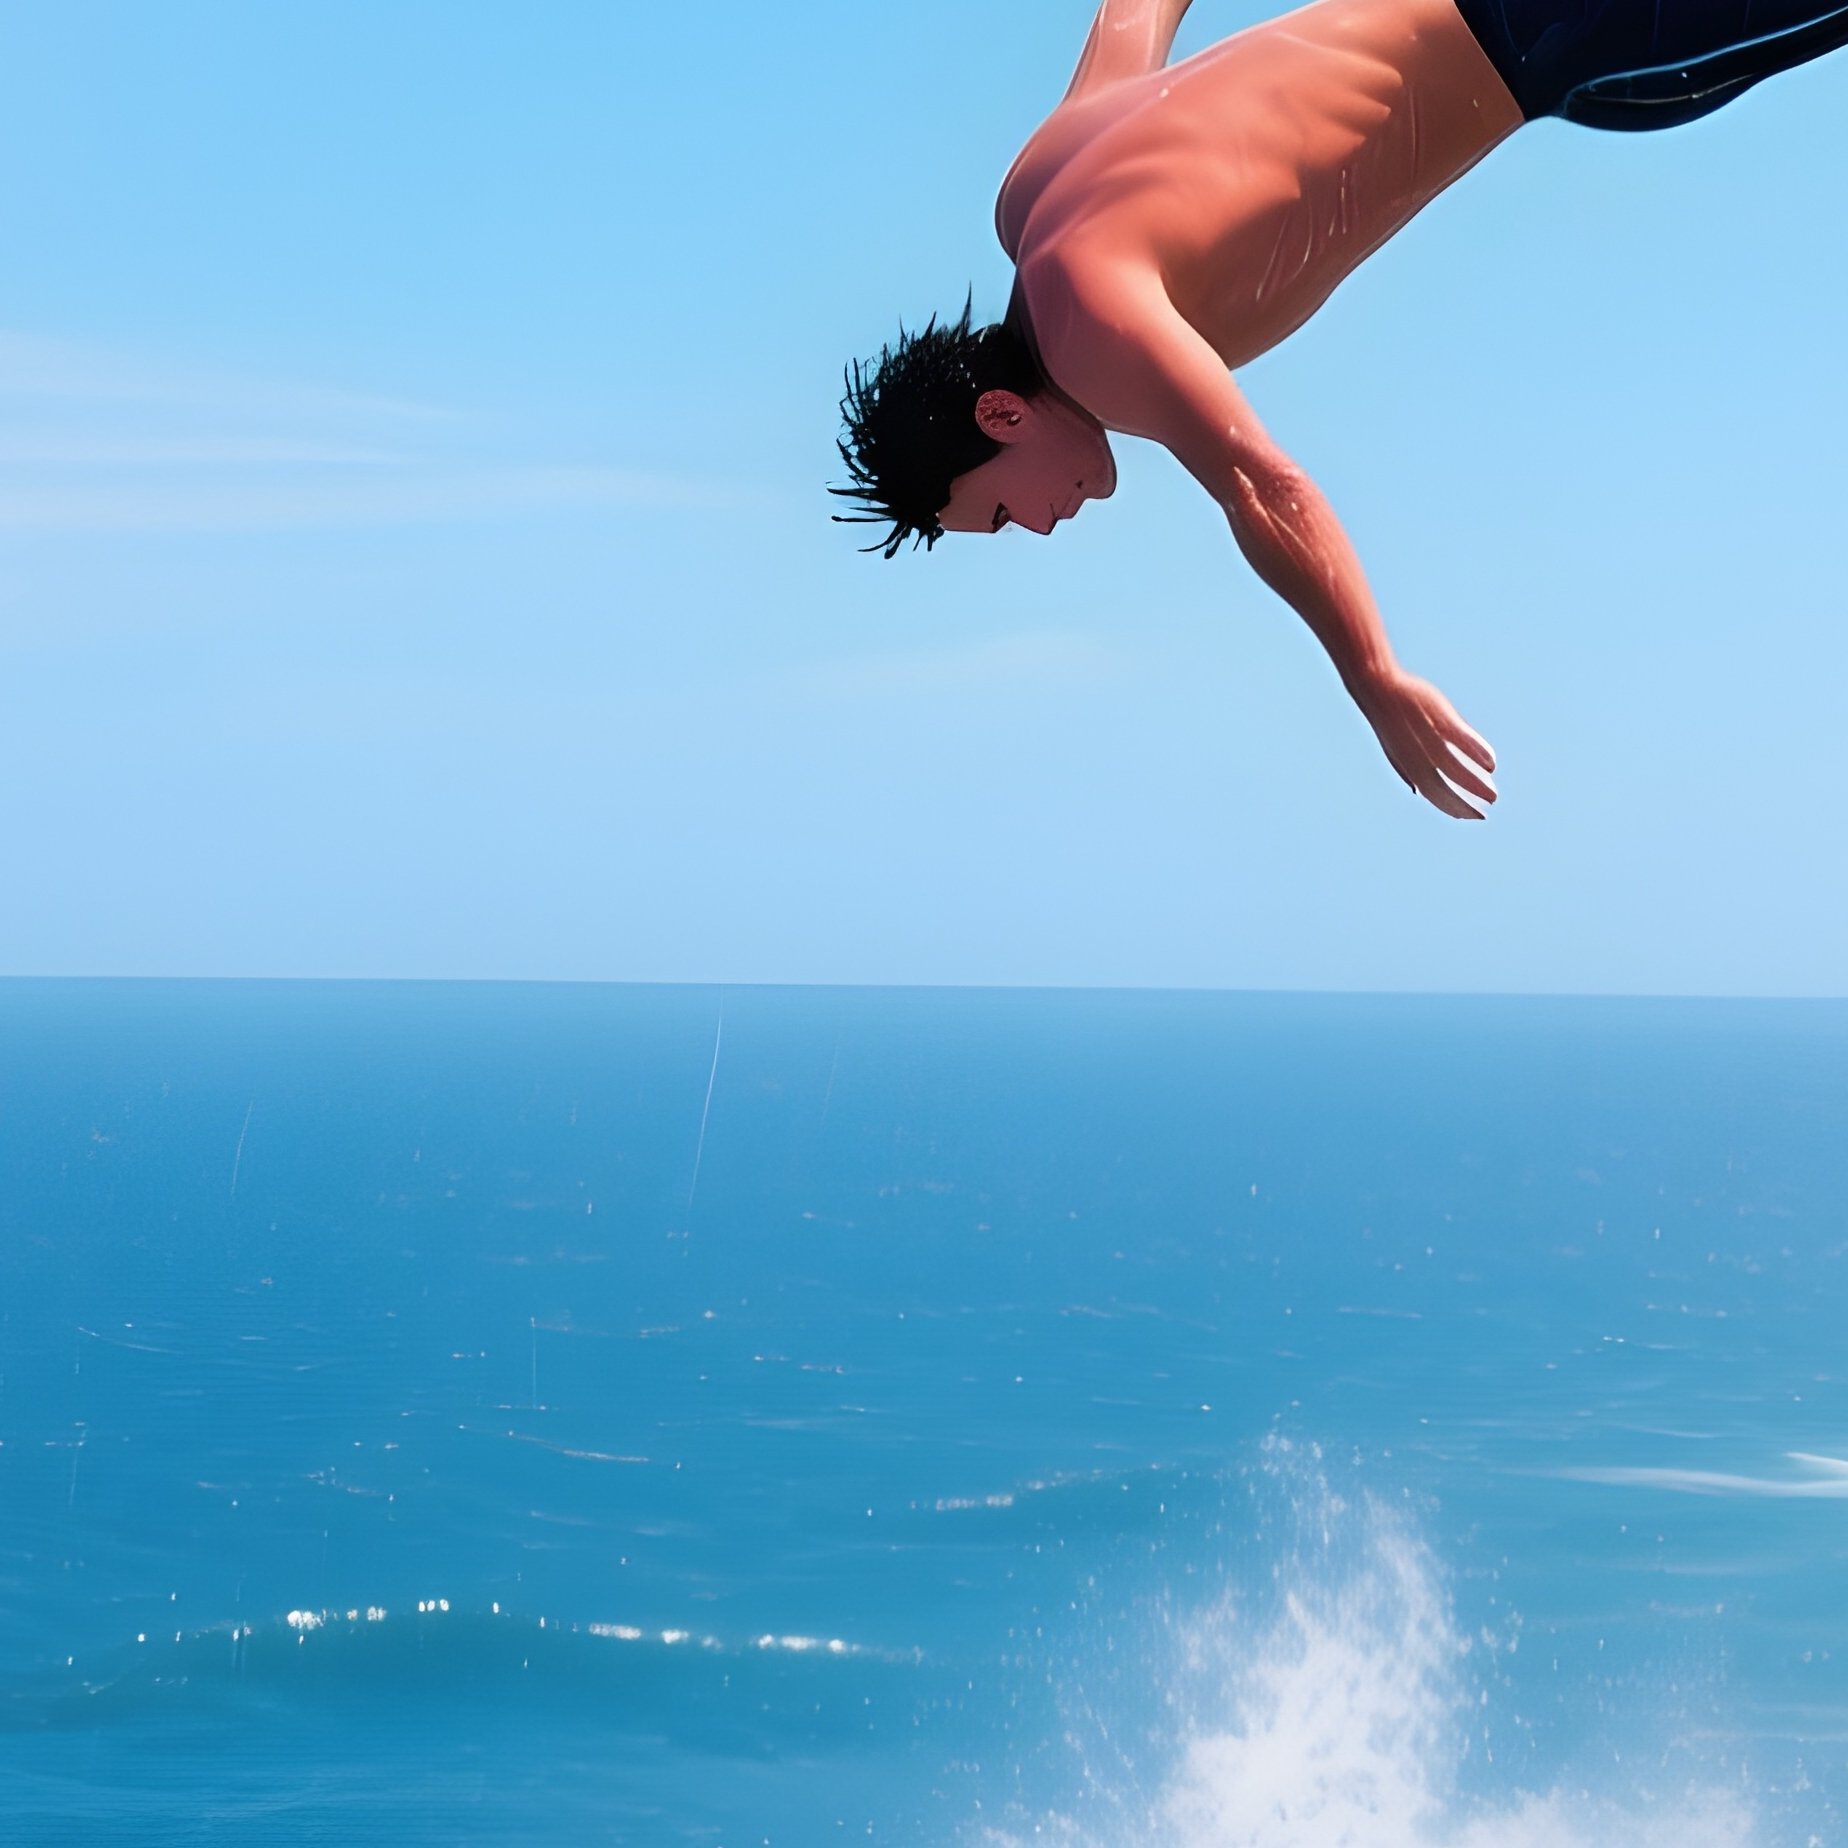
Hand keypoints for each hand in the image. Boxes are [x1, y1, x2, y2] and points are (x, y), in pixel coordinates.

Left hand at [1358, 668, 1496, 819]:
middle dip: (1465, 802)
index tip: (1473, 816)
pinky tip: (1492, 763)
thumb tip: (1417, 792)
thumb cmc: (1390, 721)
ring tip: (1493, 794)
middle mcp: (1416, 756)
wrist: (1378, 688)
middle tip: (1489, 807)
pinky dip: (1476, 752)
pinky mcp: (1438, 718)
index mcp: (1407, 765)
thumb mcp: (1395, 750)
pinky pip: (1459, 739)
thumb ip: (1408, 772)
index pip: (1432, 794)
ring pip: (1452, 768)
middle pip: (1442, 787)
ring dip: (1474, 784)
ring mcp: (1427, 737)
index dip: (1453, 808)